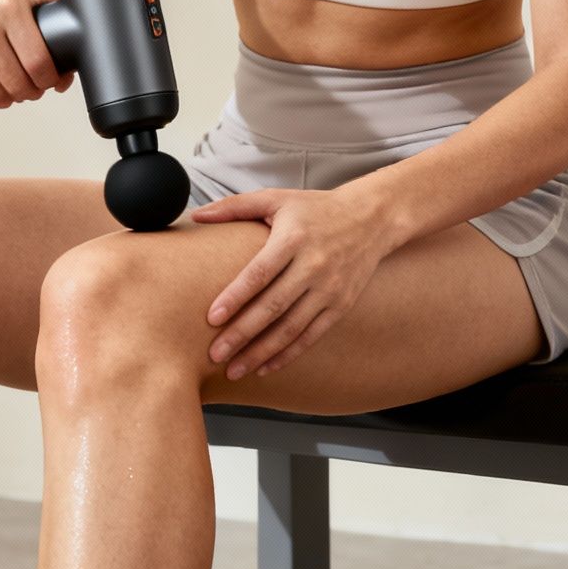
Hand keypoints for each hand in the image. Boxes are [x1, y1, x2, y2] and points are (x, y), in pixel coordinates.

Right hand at [0, 0, 73, 110]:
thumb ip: (53, 21)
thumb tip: (72, 64)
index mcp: (9, 8)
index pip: (38, 62)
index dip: (49, 80)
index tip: (50, 81)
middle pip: (16, 83)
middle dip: (30, 93)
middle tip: (32, 89)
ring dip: (7, 100)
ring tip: (11, 91)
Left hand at [189, 187, 396, 379]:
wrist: (372, 218)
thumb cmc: (315, 209)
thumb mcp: (276, 199)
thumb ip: (234, 207)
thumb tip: (195, 214)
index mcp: (293, 238)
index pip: (260, 273)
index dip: (235, 297)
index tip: (212, 318)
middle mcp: (314, 265)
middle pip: (273, 306)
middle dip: (242, 334)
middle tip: (215, 354)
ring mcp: (330, 289)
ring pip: (291, 328)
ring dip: (261, 352)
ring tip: (234, 369)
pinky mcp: (341, 305)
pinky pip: (311, 335)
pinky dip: (288, 354)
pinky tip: (265, 367)